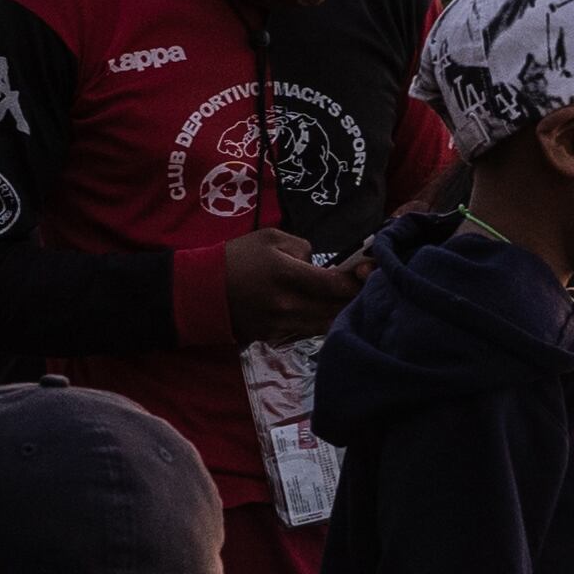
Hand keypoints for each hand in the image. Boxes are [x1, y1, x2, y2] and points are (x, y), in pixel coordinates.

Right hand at [220, 229, 360, 344]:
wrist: (203, 290)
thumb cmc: (237, 257)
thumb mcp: (269, 237)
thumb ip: (302, 247)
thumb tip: (320, 265)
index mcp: (286, 274)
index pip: (334, 284)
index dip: (357, 281)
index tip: (369, 273)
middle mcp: (287, 303)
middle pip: (336, 308)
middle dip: (356, 298)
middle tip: (369, 287)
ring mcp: (281, 324)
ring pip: (326, 324)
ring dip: (342, 313)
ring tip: (353, 301)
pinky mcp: (275, 336)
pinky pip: (308, 332)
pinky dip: (322, 322)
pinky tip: (328, 312)